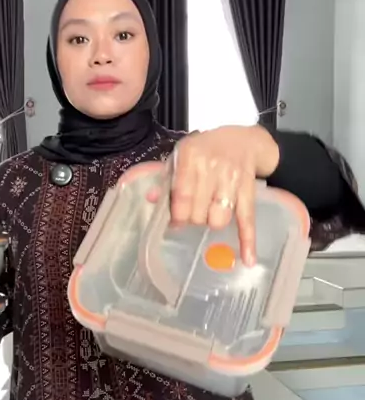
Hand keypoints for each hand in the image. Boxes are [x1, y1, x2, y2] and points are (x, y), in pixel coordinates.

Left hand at [152, 126, 279, 265]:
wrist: (244, 140)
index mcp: (191, 156)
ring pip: (218, 219)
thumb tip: (151, 199)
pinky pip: (247, 219)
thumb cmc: (206, 150)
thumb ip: (166, 178)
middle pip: (198, 212)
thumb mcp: (182, 156)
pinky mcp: (249, 190)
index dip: (177, 216)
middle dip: (194, 219)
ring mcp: (232, 179)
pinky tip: (248, 259)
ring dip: (211, 223)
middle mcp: (212, 167)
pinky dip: (248, 240)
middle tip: (194, 214)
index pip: (181, 196)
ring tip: (209, 215)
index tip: (175, 223)